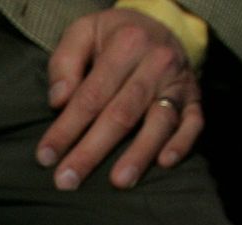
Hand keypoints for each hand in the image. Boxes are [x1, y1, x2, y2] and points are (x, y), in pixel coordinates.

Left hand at [37, 9, 202, 190]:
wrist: (159, 25)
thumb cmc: (112, 37)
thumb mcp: (83, 32)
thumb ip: (65, 62)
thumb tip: (59, 101)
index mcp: (127, 44)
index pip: (91, 95)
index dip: (67, 128)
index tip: (46, 156)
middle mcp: (157, 63)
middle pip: (122, 114)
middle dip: (92, 151)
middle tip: (68, 181)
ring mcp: (179, 83)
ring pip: (160, 122)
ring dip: (139, 154)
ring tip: (119, 182)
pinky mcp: (195, 99)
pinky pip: (194, 124)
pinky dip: (182, 144)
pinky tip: (165, 163)